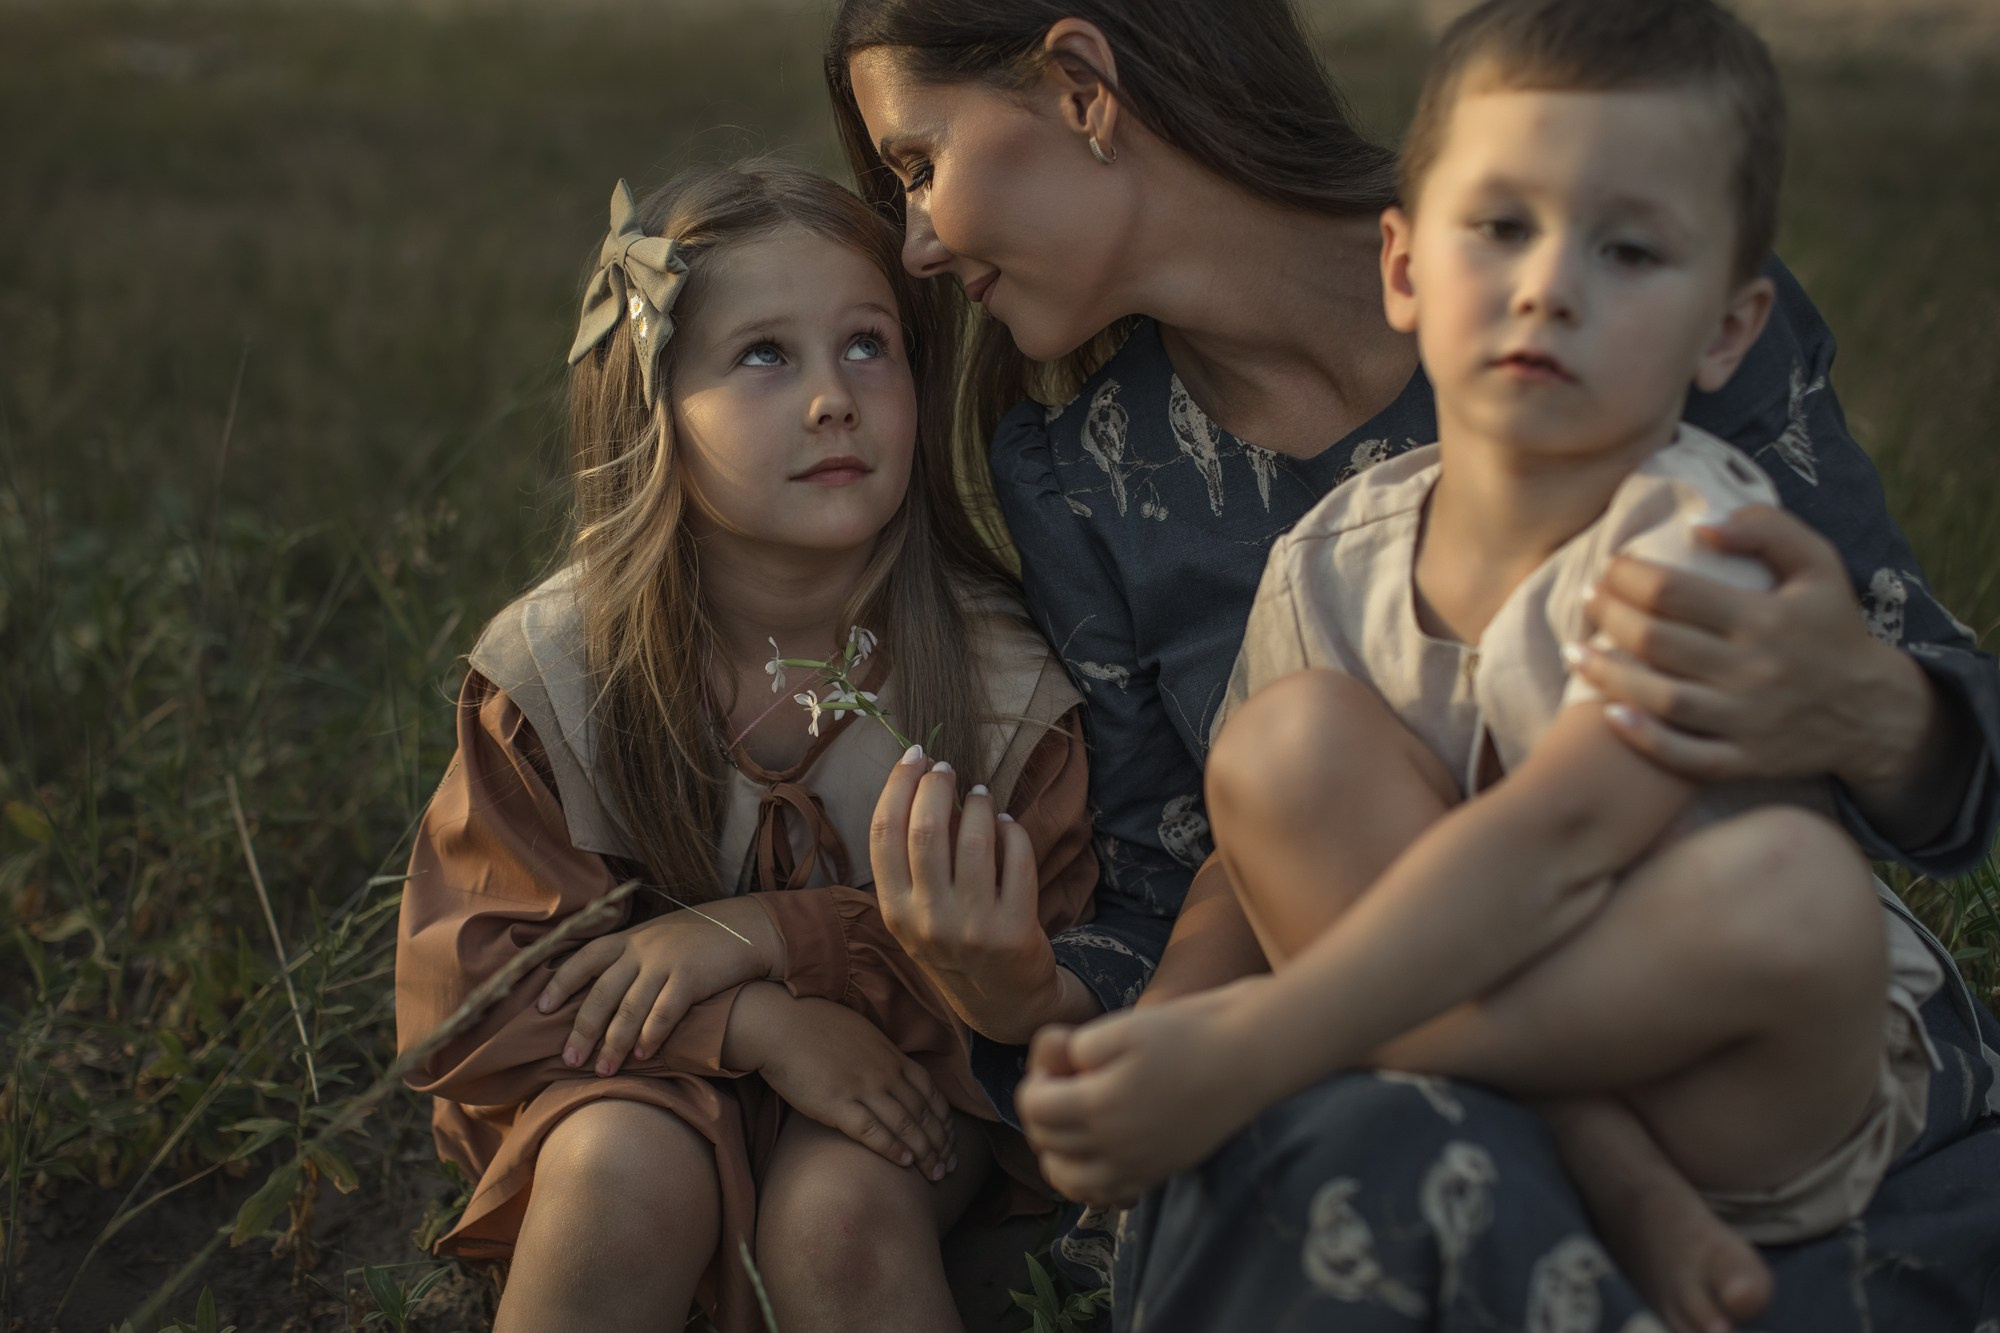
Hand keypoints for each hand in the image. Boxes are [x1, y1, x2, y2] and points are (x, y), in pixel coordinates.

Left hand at [536, 896, 780, 1076]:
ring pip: (630, 1007)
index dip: (561, 984)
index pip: (583, 960)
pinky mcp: (691, 977)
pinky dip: (651, 1034)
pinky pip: (665, 1011)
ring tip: (604, 1070)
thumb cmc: (695, 940)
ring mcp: (666, 962)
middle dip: (583, 1029)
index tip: (541, 1010)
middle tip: (570, 1059)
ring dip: (614, 1042)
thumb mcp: (654, 938)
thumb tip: (595, 995)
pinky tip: (643, 1054)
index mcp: (627, 939)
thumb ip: (627, 959)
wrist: (743, 927)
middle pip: (602, 992)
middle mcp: (641, 949)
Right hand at [729, 983, 956, 1179]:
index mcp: (891, 1056)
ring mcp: (862, 1088)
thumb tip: (892, 1071)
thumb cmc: (815, 1025)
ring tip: (935, 1174)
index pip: (931, 1093)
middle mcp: (884, 1072)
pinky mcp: (837, 1104)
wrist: (780, 1024)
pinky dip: (892, 1148)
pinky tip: (904, 1164)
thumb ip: (881, 1055)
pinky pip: (872, 1131)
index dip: (944, 1120)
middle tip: (950, 1167)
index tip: (951, 1141)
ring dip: (924, 1153)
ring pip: (905, 1125)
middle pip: (923, 1113)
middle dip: (941, 1143)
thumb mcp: (861, 1033)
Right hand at [870, 747, 1086, 1043]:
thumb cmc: (953, 943)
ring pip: (975, 839)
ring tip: (980, 795)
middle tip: (948, 769)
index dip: (898, 785)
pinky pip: (1016, 858)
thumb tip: (922, 785)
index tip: (914, 757)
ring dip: (979, 804)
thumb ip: (910, 863)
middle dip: (937, 785)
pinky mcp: (1014, 931)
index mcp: (894, 912)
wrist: (1003, 1002)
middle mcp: (928, 921)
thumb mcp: (915, 914)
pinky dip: (1013, 832)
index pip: (884, 833)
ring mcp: (972, 927)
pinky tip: (1007, 826)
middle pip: (926, 829)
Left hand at [1017, 979, 1269, 1205]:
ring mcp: (1137, 1166)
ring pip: (1068, 1180)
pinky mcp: (1157, 1173)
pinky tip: (1097, 1152)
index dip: (1035, 1079)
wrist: (1246, 1059)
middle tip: (1066, 1082)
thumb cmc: (1186, 1034)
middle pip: (1046, 1142)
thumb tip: (1057, 1070)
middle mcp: (1114, 1146)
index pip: (1034, 1108)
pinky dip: (1089, 1181)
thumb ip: (1077, 1050)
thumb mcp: (1123, 1026)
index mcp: (1100, 1104)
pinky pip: (1106, 1196)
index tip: (1058, 1060)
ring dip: (1057, 1152)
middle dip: (1043, 1111)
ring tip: (1073, 1121)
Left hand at [1574, 504, 1930, 789]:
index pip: (1675, 592)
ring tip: (1575, 653)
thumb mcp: (1819, 565)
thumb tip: (1700, 524)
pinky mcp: (1746, 760)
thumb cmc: (1832, 626)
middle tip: (1587, 599)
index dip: (1630, 576)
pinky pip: (1685, 756)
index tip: (1609, 566)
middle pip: (1658, 642)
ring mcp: (1749, 721)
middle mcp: (1755, 671)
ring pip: (1663, 699)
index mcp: (1766, 619)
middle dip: (1610, 617)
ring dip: (1609, 676)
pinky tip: (1609, 714)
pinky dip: (1644, 738)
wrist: (1874, 710)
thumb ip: (1766, 528)